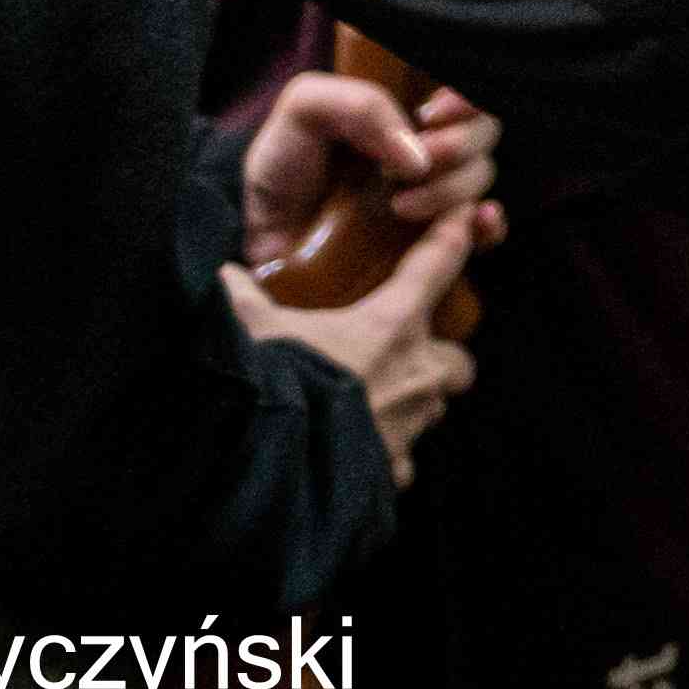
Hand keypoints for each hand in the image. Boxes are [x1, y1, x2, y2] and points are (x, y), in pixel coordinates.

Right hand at [225, 190, 491, 486]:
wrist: (266, 467)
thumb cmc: (269, 383)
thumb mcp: (249, 328)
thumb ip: (238, 295)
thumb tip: (220, 273)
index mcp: (392, 325)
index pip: (438, 265)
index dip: (454, 236)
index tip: (468, 215)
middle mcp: (415, 374)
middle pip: (456, 361)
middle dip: (438, 358)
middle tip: (402, 356)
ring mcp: (409, 426)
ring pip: (430, 411)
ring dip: (409, 406)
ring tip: (370, 406)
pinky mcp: (391, 473)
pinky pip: (400, 464)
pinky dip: (382, 458)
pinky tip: (350, 453)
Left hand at [241, 67, 499, 268]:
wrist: (258, 235)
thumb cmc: (281, 166)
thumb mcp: (306, 109)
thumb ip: (362, 106)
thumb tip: (419, 156)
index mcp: (404, 110)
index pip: (464, 92)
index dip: (464, 100)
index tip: (432, 114)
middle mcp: (427, 148)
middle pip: (483, 134)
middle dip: (458, 146)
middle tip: (413, 165)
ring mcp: (434, 195)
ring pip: (481, 178)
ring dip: (453, 190)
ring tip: (400, 206)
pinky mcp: (432, 241)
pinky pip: (485, 231)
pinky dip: (490, 225)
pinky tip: (475, 223)